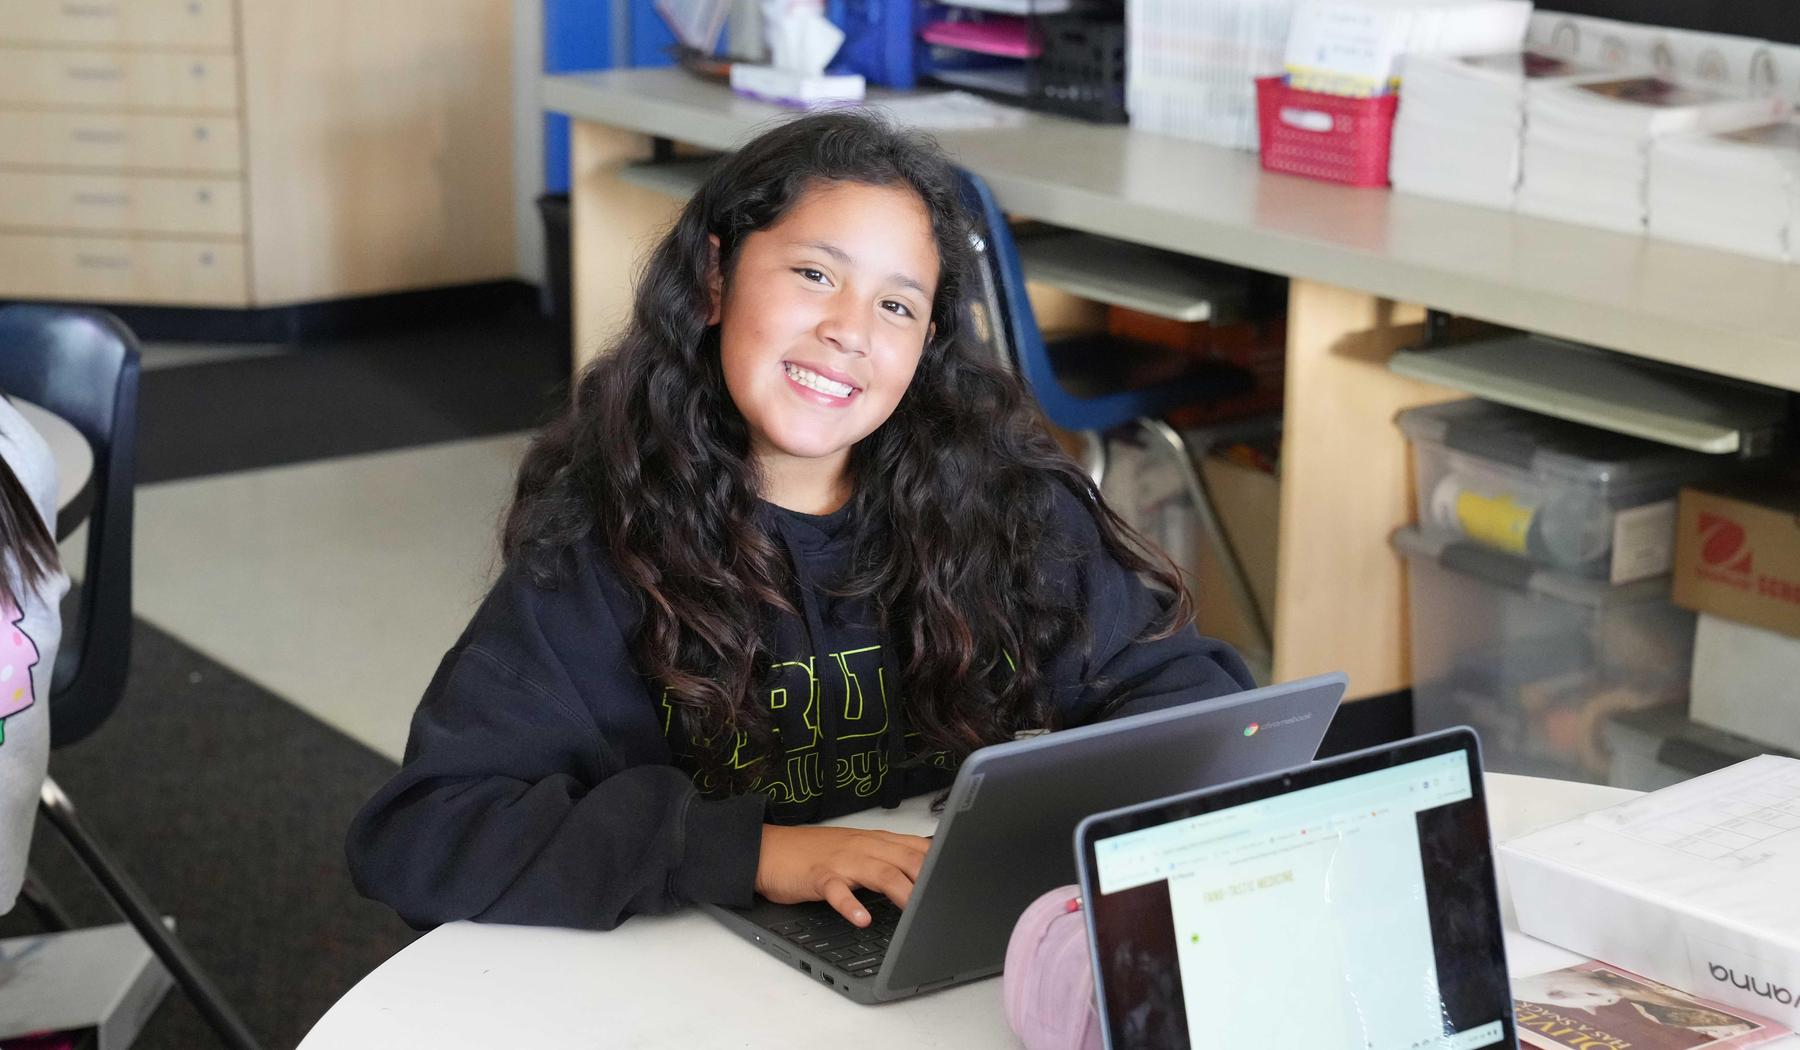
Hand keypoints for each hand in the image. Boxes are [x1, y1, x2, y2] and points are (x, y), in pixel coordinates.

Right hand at [755, 824, 931, 926]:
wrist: (769, 849)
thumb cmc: (815, 854)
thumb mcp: (856, 851)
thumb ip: (887, 859)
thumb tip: (921, 875)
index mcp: (876, 842)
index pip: (918, 848)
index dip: (941, 865)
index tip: (960, 882)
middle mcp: (863, 847)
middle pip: (906, 859)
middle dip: (929, 879)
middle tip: (947, 900)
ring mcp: (842, 861)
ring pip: (880, 872)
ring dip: (901, 890)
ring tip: (915, 910)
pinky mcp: (819, 876)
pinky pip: (837, 891)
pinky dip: (851, 906)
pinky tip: (862, 920)